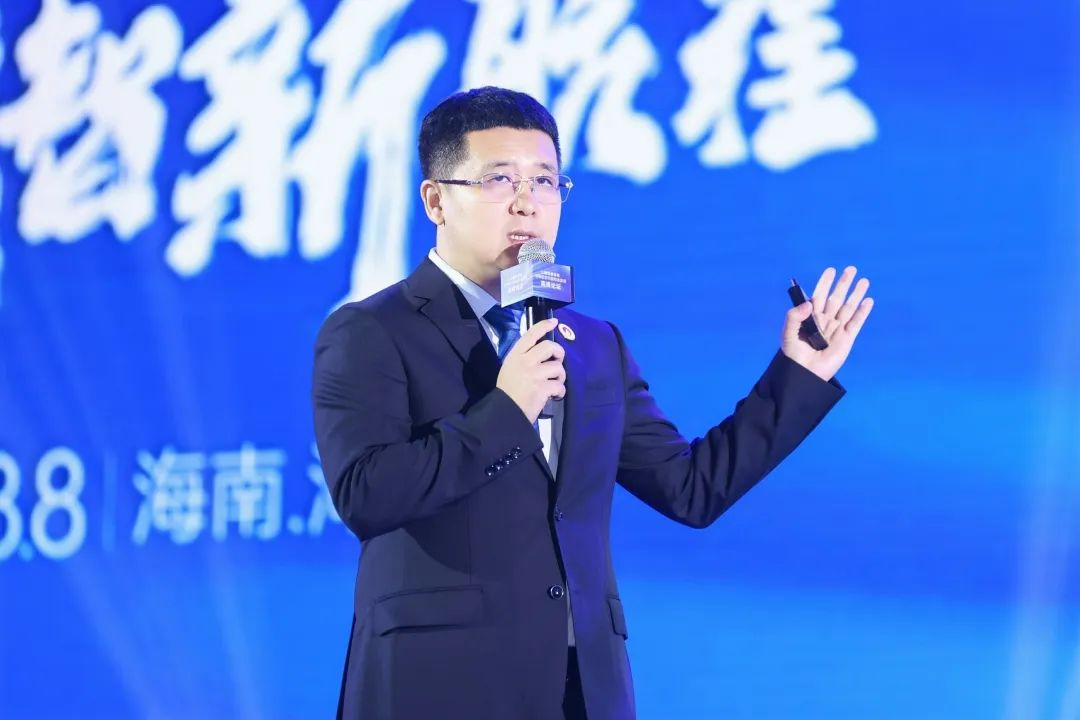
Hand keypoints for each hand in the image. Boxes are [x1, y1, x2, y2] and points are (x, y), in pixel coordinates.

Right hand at [496, 318, 564, 422]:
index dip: (543, 325)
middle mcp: (525, 361)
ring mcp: (534, 374)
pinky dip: (560, 391)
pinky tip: (554, 395)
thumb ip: (523, 358)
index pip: (530, 335)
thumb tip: (542, 353)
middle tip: (558, 361)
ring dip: (560, 376)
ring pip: (557, 367)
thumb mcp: (510, 368)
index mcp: (516, 355)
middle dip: (559, 352)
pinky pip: (559, 385)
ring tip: (554, 384)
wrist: (505, 411)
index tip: (553, 322)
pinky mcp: (542, 388)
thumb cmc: (507, 390)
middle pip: (549, 346)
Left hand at [781, 266, 873, 381]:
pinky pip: (856, 323)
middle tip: (851, 269)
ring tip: (864, 281)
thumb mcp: (788, 333)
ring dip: (856, 294)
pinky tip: (868, 301)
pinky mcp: (846, 339)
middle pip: (836, 298)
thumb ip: (794, 316)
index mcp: (811, 318)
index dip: (825, 283)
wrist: (804, 374)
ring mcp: (836, 330)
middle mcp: (825, 321)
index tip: (831, 270)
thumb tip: (811, 303)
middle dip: (843, 284)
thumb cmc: (793, 354)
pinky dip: (862, 312)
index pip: (819, 296)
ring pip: (848, 308)